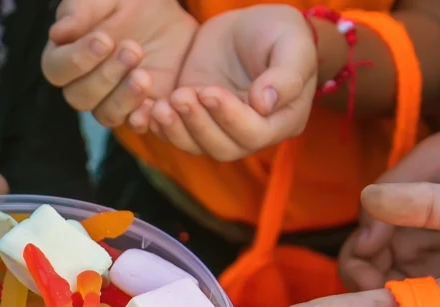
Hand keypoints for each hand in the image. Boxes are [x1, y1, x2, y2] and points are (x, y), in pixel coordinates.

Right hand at [41, 0, 197, 128]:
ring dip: (124, 98)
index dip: (77, 60)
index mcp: (66, 56)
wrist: (165, 14)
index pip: (57, 69)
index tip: (104, 40)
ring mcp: (109, 101)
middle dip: (106, 76)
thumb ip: (79, 10)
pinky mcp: (137, 110)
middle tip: (133, 49)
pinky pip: (133, 124)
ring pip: (105, 114)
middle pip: (79, 97)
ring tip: (144, 75)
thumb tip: (58, 34)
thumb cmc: (126, 2)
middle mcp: (82, 84)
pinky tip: (153, 104)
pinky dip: (141, 118)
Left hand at [145, 5, 316, 158]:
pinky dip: (160, 127)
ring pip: (196, 146)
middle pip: (223, 148)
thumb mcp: (290, 44)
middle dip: (198, 125)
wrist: (249, 26)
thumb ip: (285, 75)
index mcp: (282, 120)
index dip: (231, 118)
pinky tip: (148, 109)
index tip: (209, 91)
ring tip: (162, 105)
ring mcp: (219, 129)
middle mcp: (250, 133)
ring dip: (176, 129)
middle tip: (181, 96)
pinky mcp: (194, 119)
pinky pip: (176, 134)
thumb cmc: (279, 33)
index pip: (255, 134)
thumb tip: (265, 104)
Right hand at [340, 105, 439, 290]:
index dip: (357, 273)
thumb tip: (363, 239)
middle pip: (372, 290)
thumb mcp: (433, 163)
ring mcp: (436, 273)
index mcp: (390, 225)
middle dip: (373, 304)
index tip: (370, 283)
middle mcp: (406, 252)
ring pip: (403, 306)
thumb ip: (397, 193)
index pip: (357, 259)